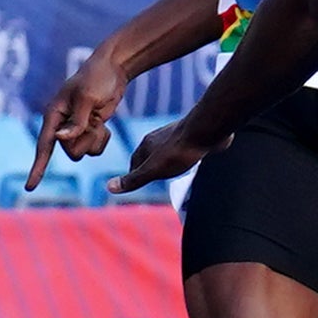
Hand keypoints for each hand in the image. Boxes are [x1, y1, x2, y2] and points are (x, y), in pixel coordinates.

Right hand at [27, 50, 132, 189]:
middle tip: (94, 121)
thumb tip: (61, 139)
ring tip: (99, 120)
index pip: (44, 146)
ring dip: (95, 140)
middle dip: (85, 141)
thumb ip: (77, 121)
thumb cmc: (97, 79)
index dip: (38, 168)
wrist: (113, 69)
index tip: (30, 188)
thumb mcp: (88, 98)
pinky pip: (95, 148)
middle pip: (70, 152)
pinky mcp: (89, 131)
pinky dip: (102, 139)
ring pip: (83, 152)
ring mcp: (75, 130)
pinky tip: (104, 124)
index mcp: (54, 116)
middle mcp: (61, 126)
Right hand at [108, 116, 225, 196]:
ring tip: (172, 172)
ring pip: (169, 151)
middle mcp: (161, 137)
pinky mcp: (196, 136)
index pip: (135, 161)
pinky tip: (192, 162)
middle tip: (152, 179)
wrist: (207, 130)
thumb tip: (109, 187)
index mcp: (147, 144)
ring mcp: (179, 135)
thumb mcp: (153, 169)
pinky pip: (188, 148)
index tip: (134, 183)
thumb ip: (134, 179)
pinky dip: (185, 156)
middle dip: (150, 167)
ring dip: (169, 161)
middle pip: (151, 155)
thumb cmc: (179, 151)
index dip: (134, 174)